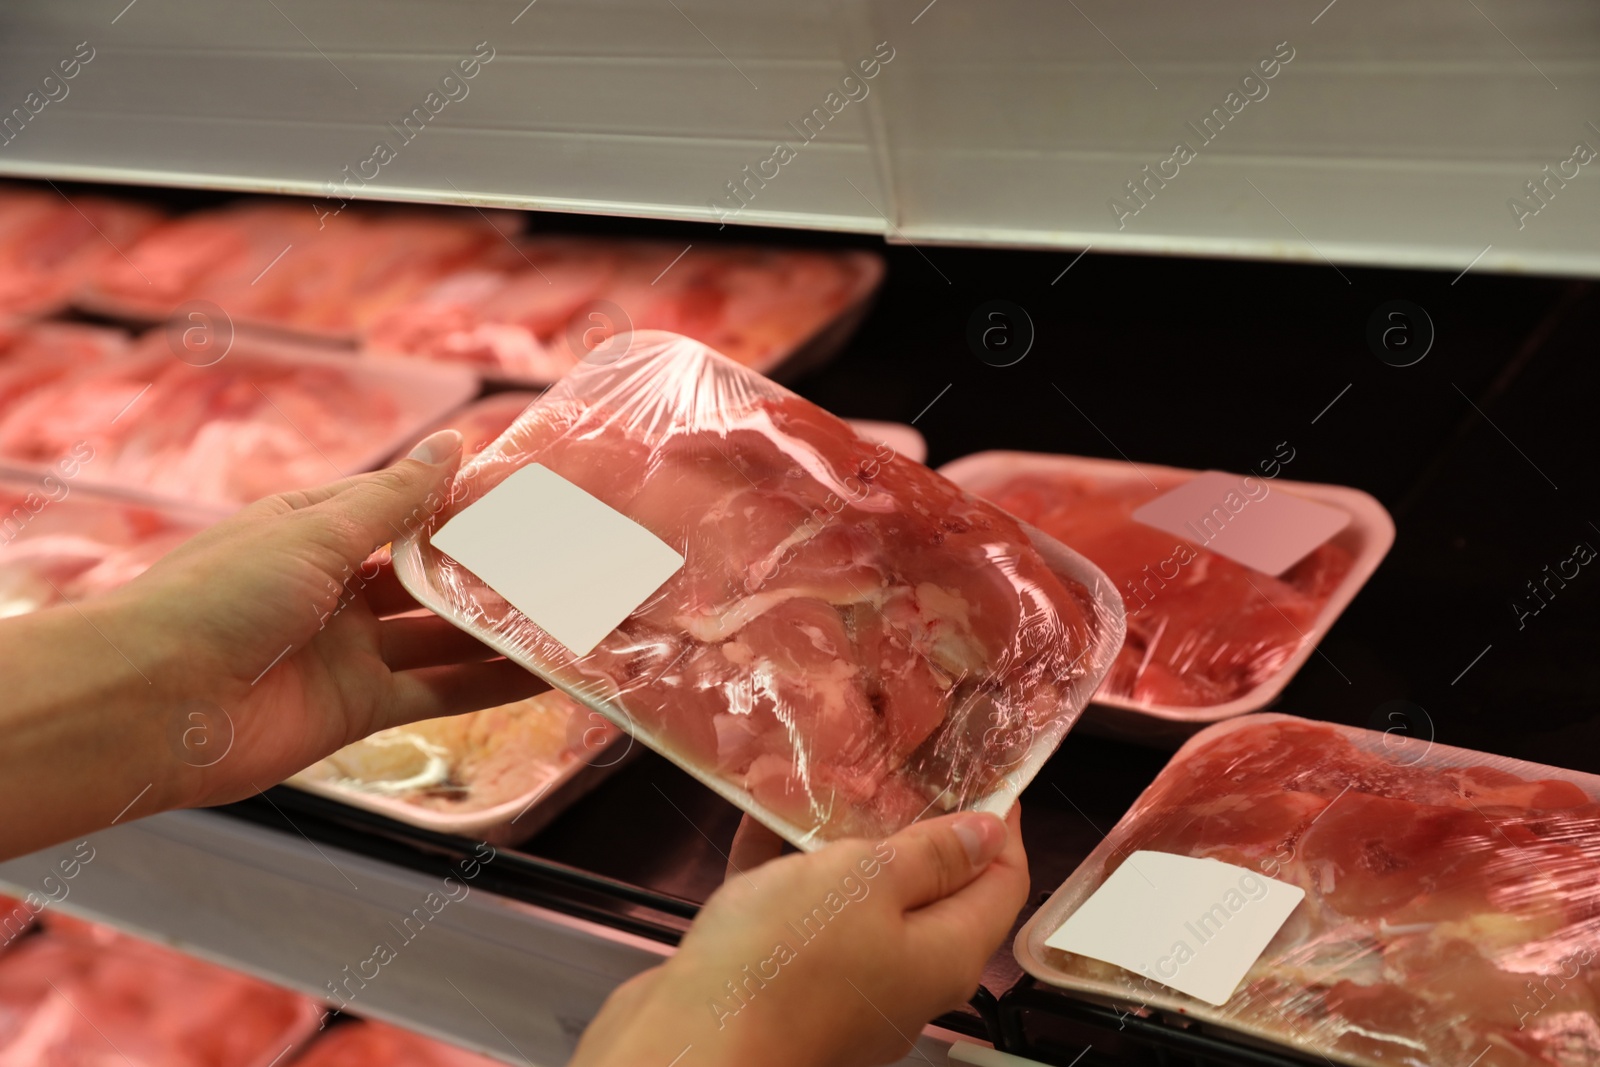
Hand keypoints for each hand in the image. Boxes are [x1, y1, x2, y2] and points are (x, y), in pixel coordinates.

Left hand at [119, 427, 545, 808]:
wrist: (151, 705)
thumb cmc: (218, 596)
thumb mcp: (314, 529)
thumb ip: (395, 498)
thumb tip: (454, 445)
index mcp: (313, 529)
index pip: (403, 506)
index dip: (460, 501)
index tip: (526, 494)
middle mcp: (335, 588)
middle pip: (429, 573)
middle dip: (489, 566)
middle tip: (564, 555)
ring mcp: (348, 651)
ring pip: (442, 635)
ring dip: (499, 627)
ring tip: (569, 611)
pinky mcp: (358, 707)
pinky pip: (437, 690)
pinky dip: (488, 684)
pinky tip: (542, 673)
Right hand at [571, 806, 1028, 1066]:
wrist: (691, 1043)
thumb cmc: (790, 958)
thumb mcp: (869, 881)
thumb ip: (930, 854)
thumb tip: (987, 835)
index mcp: (946, 953)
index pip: (1001, 883)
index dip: (998, 826)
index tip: (985, 772)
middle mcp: (904, 977)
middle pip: (930, 892)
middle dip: (913, 826)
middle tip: (895, 765)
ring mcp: (841, 986)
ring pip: (856, 900)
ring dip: (839, 841)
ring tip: (823, 777)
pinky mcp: (782, 982)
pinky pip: (795, 912)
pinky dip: (782, 864)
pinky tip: (759, 812)